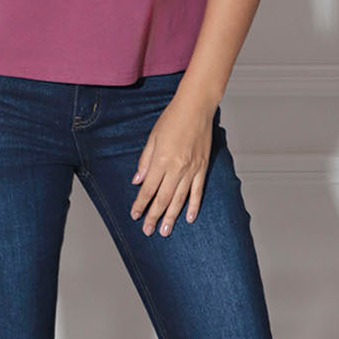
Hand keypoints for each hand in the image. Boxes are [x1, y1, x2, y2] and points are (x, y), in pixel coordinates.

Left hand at [129, 91, 214, 235]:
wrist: (196, 107)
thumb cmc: (173, 118)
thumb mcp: (152, 138)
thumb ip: (144, 161)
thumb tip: (137, 181)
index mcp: (161, 160)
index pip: (148, 189)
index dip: (140, 204)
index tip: (135, 215)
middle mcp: (177, 167)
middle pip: (163, 198)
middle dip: (154, 216)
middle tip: (148, 230)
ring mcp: (192, 169)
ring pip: (179, 199)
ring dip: (171, 216)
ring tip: (165, 231)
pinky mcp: (203, 167)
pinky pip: (197, 191)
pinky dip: (193, 206)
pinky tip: (188, 217)